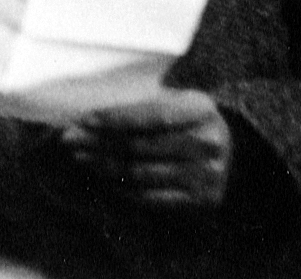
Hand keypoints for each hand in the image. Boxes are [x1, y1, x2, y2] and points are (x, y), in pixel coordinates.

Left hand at [61, 89, 232, 208]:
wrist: (231, 153)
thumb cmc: (187, 121)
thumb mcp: (174, 101)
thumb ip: (141, 103)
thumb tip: (89, 114)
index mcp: (201, 109)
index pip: (149, 114)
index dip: (114, 118)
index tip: (82, 120)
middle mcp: (208, 143)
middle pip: (139, 145)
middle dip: (98, 142)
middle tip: (69, 140)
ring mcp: (208, 175)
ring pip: (141, 172)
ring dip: (103, 165)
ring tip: (80, 158)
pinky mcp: (203, 200)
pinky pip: (153, 197)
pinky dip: (124, 188)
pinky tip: (103, 178)